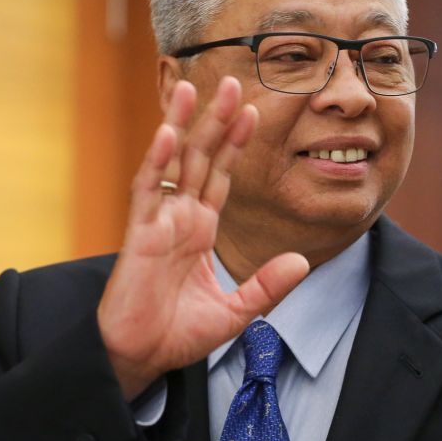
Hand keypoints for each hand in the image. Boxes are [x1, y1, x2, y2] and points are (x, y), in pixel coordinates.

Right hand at [97, 76, 308, 399]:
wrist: (142, 358)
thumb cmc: (178, 333)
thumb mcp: (237, 311)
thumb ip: (267, 285)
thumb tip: (302, 260)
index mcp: (200, 229)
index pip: (221, 175)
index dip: (236, 143)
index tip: (255, 111)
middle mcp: (180, 217)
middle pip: (201, 157)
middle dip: (216, 120)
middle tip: (234, 82)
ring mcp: (159, 221)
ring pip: (172, 162)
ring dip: (182, 124)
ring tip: (192, 86)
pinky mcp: (140, 234)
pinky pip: (148, 190)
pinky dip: (158, 161)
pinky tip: (170, 134)